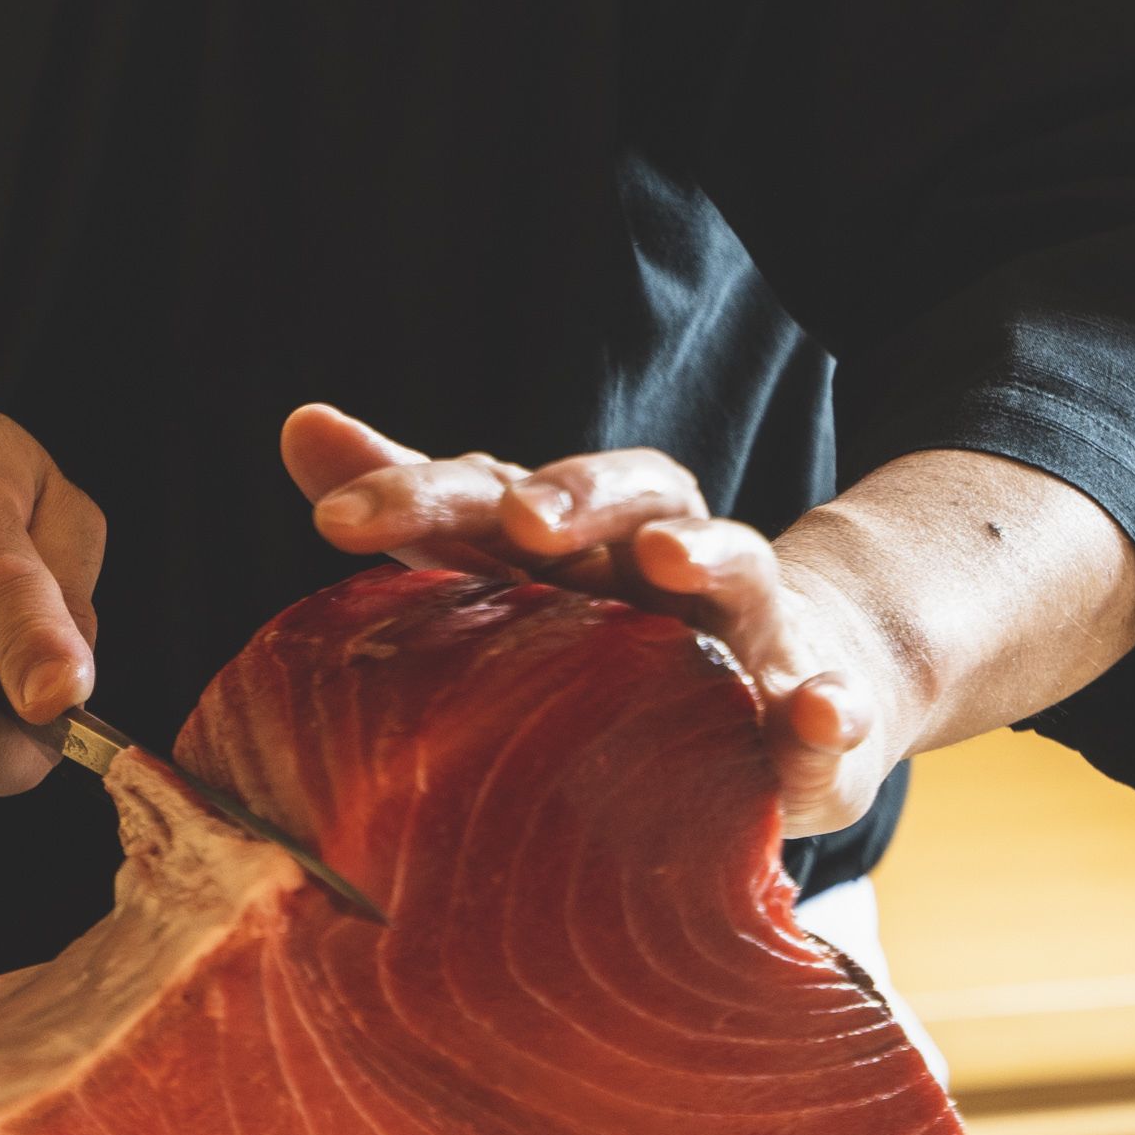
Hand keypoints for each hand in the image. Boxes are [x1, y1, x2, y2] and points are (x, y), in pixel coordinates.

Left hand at [279, 402, 909, 836]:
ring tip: (669, 556)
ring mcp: (753, 631)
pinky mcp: (818, 713)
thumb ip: (424, 507)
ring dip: (711, 555)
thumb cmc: (623, 621)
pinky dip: (831, 708)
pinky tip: (820, 712)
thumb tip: (299, 422)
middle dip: (581, 493)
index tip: (332, 514)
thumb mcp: (519, 566)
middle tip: (523, 513)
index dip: (420, 493)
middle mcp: (669, 562)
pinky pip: (834, 708)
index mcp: (583, 532)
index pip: (501, 488)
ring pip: (742, 572)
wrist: (799, 681)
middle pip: (634, 497)